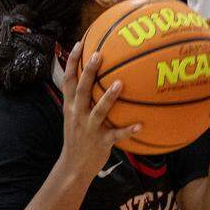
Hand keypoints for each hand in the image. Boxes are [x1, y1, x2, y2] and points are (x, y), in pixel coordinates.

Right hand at [61, 42, 141, 180]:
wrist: (73, 166)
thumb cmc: (78, 136)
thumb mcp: (73, 115)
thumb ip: (80, 98)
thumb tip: (91, 76)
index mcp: (71, 106)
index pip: (68, 80)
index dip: (73, 61)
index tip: (80, 43)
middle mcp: (78, 114)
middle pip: (82, 89)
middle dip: (88, 71)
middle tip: (98, 55)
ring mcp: (89, 128)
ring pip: (99, 110)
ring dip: (109, 97)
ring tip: (119, 84)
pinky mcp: (101, 142)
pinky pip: (116, 135)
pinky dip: (128, 130)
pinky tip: (140, 125)